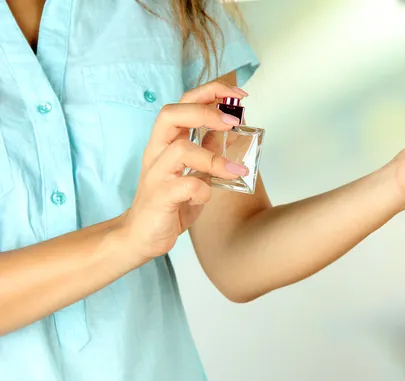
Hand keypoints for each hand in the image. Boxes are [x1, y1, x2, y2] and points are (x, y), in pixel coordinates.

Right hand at [118, 81, 249, 259]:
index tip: (238, 94)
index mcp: (165, 142)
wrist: (140, 237)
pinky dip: (202, 189)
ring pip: (180, 150)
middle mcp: (156, 153)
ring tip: (236, 171)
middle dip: (205, 111)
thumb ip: (207, 151)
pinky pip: (184, 186)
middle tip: (232, 120)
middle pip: (171, 114)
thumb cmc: (168, 202)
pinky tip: (208, 196)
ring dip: (213, 157)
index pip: (183, 103)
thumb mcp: (192, 172)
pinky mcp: (159, 198)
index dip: (210, 92)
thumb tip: (234, 130)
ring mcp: (155, 174)